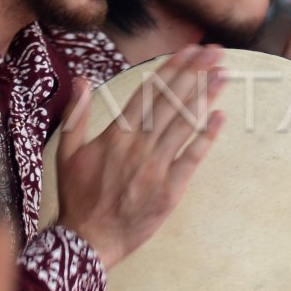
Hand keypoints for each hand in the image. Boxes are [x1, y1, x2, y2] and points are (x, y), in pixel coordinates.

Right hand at [55, 45, 225, 269]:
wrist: (87, 240)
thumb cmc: (78, 197)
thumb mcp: (66, 153)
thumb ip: (76, 114)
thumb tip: (83, 79)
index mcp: (114, 134)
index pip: (149, 92)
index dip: (172, 69)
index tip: (191, 50)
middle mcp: (136, 146)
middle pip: (170, 101)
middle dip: (194, 73)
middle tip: (216, 51)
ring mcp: (154, 167)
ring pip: (183, 124)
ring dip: (205, 97)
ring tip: (223, 74)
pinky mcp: (169, 190)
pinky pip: (191, 159)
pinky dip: (205, 137)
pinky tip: (220, 117)